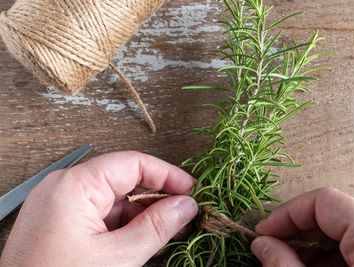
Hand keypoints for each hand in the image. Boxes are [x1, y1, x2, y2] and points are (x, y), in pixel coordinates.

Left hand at [0, 151, 197, 265]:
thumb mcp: (117, 258)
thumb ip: (157, 227)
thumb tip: (184, 206)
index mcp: (74, 185)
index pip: (132, 163)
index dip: (167, 174)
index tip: (191, 188)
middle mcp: (66, 188)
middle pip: (125, 180)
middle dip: (158, 197)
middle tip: (185, 212)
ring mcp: (63, 206)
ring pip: (117, 200)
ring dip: (145, 214)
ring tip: (172, 229)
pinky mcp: (63, 223)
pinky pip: (104, 215)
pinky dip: (127, 226)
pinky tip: (148, 237)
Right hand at [251, 187, 353, 266]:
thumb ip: (285, 265)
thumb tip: (262, 244)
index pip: (324, 201)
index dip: (287, 212)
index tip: (265, 229)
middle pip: (335, 213)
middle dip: (298, 229)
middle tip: (272, 245)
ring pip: (346, 231)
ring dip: (312, 244)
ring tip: (288, 260)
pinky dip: (330, 256)